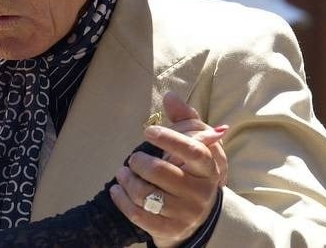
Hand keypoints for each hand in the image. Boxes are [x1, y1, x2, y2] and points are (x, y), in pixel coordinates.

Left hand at [110, 93, 226, 246]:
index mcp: (208, 169)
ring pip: (146, 194)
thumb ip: (184, 120)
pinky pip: (138, 214)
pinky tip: (117, 189)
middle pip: (161, 172)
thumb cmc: (190, 173)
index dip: (169, 138)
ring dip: (127, 180)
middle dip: (139, 161)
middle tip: (133, 158)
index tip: (148, 131)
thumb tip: (171, 95)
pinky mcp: (169, 231)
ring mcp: (185, 214)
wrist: (198, 219)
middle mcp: (200, 193)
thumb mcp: (193, 147)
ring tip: (122, 173)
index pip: (192, 151)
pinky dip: (122, 199)